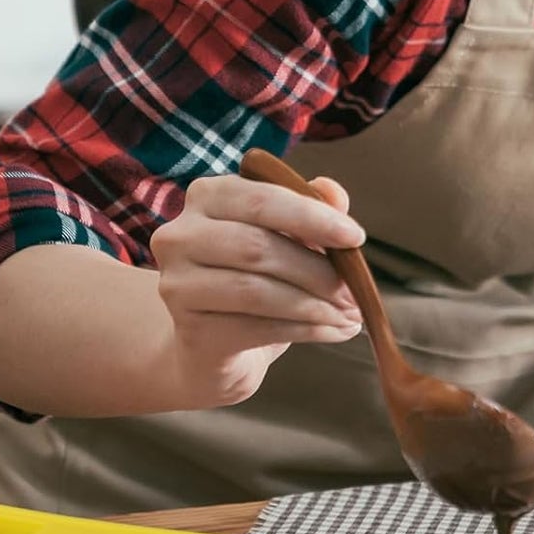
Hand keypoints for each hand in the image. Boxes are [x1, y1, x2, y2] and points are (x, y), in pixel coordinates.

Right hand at [149, 171, 364, 409]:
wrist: (212, 343)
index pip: (262, 199)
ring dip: (315, 305)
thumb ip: (310, 208)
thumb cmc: (255, 275)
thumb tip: (332, 191)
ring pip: (258, 291)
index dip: (313, 217)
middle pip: (258, 247)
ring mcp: (177, 284)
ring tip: (350, 315)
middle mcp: (180, 235)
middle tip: (355, 291)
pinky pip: (257, 328)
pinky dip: (305, 330)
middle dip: (318, 270)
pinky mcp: (190, 330)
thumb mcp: (285, 235)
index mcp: (206, 196)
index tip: (356, 237)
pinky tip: (333, 331)